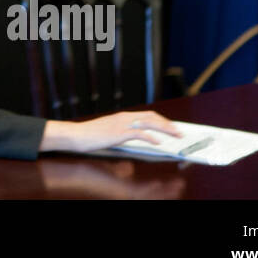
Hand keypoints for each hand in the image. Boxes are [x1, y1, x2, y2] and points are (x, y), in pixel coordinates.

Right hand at [39, 110, 181, 152]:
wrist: (77, 135)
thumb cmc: (91, 135)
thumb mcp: (110, 131)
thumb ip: (123, 132)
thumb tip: (136, 138)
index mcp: (123, 116)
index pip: (148, 115)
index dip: (162, 120)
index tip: (172, 126)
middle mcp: (125, 117)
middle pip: (152, 117)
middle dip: (168, 124)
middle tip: (179, 131)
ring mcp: (122, 124)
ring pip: (149, 122)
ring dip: (165, 129)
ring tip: (175, 135)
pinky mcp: (119, 133)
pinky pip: (139, 133)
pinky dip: (151, 137)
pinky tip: (158, 142)